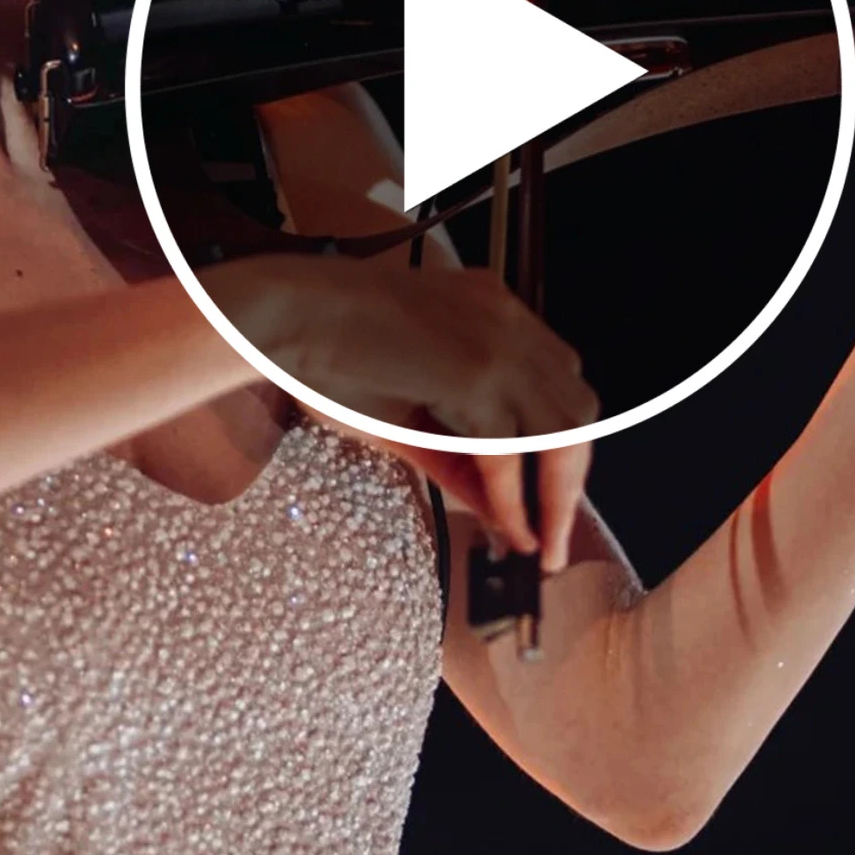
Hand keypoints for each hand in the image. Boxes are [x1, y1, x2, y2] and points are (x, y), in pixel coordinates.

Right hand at [198, 257, 594, 564]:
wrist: (281, 315)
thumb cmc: (325, 353)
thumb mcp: (407, 416)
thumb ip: (459, 459)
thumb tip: (500, 511)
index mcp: (492, 310)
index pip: (557, 385)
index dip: (560, 448)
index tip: (552, 498)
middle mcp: (506, 317)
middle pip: (574, 408)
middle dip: (570, 477)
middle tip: (557, 533)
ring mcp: (497, 341)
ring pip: (561, 430)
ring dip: (556, 496)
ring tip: (544, 544)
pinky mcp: (476, 370)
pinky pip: (510, 450)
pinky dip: (513, 498)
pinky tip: (511, 530)